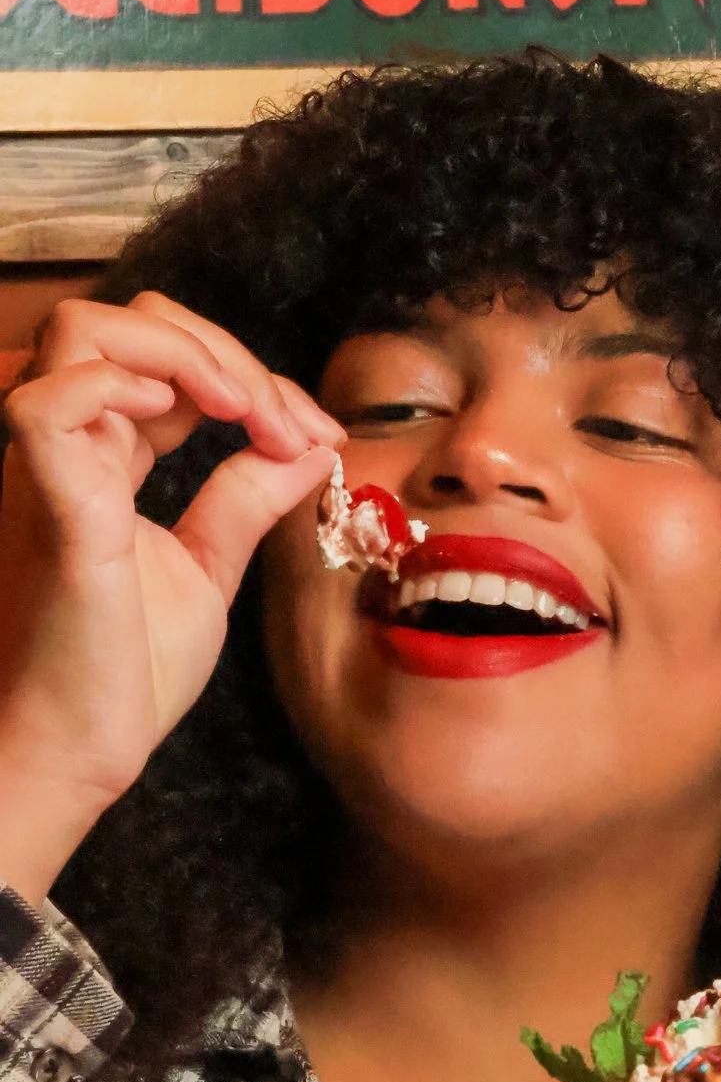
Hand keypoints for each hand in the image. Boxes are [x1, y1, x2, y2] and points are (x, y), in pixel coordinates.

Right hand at [0, 291, 345, 907]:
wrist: (78, 755)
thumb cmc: (119, 678)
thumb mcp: (206, 570)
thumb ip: (245, 501)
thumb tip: (309, 447)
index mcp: (101, 462)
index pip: (163, 366)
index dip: (246, 377)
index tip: (315, 432)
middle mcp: (66, 453)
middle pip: (121, 326)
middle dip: (220, 349)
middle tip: (285, 418)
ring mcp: (47, 474)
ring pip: (81, 335)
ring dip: (182, 352)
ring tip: (244, 407)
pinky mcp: (48, 512)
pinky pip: (43, 406)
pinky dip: (115, 386)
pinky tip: (182, 415)